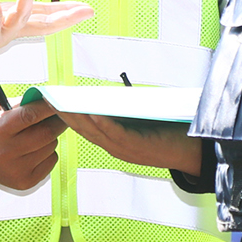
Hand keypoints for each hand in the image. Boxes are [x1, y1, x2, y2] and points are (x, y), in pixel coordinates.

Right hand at [0, 100, 64, 188]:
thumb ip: (19, 105)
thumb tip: (45, 99)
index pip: (30, 116)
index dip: (48, 107)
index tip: (58, 100)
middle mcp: (6, 152)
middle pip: (46, 133)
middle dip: (56, 121)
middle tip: (57, 115)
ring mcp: (17, 170)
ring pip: (51, 146)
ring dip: (49, 137)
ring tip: (34, 135)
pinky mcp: (26, 181)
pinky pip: (51, 160)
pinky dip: (47, 152)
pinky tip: (33, 151)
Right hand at [54, 108, 205, 174]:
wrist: (192, 150)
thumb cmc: (167, 132)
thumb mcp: (138, 120)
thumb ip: (122, 110)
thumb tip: (107, 92)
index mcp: (114, 142)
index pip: (86, 128)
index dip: (68, 116)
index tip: (52, 103)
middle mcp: (116, 148)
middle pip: (85, 131)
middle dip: (66, 117)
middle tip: (50, 102)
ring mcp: (126, 149)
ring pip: (97, 133)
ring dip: (80, 120)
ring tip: (64, 106)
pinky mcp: (139, 147)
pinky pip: (117, 135)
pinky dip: (104, 124)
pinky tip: (94, 113)